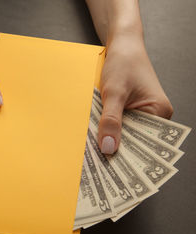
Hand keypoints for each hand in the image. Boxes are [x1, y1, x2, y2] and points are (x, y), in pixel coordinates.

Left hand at [98, 33, 172, 153]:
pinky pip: (119, 125)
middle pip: (134, 140)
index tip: (109, 170)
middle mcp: (154, 116)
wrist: (122, 44)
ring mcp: (142, 114)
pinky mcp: (130, 111)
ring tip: (93, 155)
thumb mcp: (114, 92)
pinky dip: (107, 129)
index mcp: (159, 112)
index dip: (127, 156)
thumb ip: (111, 120)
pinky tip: (94, 137)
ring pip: (124, 133)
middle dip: (116, 149)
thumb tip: (108, 148)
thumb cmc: (123, 62)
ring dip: (110, 139)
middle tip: (96, 165)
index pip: (144, 143)